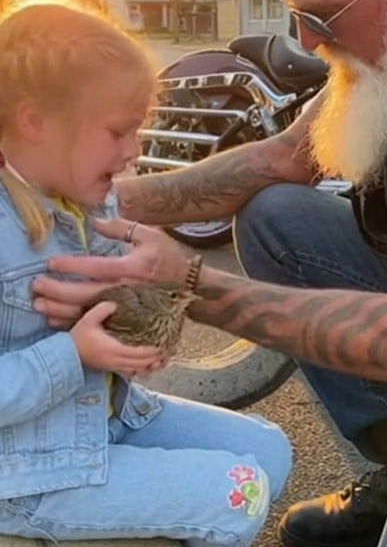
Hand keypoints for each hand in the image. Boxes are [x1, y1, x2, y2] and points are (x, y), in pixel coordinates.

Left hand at [32, 218, 190, 327]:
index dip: (70, 266)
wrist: (191, 288)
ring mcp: (125, 307)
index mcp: (129, 268)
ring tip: (41, 307)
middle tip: (36, 287)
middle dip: (57, 291)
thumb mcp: (150, 236)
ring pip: (88, 312)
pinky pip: (97, 324)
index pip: (93, 267)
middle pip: (84, 294)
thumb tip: (95, 222)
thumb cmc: (170, 259)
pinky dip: (77, 324)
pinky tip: (60, 322)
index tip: (51, 263)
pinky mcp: (126, 318)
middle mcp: (124, 290)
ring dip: (61, 311)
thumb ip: (122, 228)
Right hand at [70, 301, 165, 377]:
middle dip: (155, 359)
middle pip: (142, 363)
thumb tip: (116, 303)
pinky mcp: (110, 369)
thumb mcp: (88, 319)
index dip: (153, 351)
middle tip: (167, 352)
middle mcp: (116, 360)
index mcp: (114, 349)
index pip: (139, 353)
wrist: (65, 355)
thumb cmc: (77, 337)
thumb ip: (102, 309)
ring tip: (160, 360)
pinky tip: (145, 366)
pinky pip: (129, 373)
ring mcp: (114, 366)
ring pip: (137, 370)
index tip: (164, 346)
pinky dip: (139, 370)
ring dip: (149, 366)